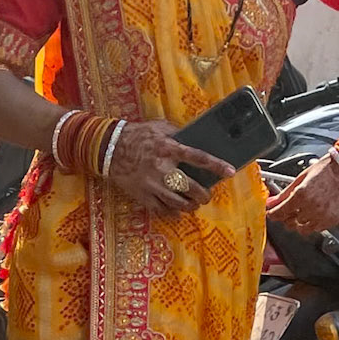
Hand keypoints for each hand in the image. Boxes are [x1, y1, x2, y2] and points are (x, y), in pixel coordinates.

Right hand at [105, 118, 232, 217]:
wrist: (108, 148)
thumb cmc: (136, 135)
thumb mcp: (158, 127)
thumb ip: (177, 134)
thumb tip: (194, 139)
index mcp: (168, 149)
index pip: (198, 158)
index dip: (216, 166)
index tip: (230, 171)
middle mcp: (162, 168)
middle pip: (191, 187)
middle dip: (203, 194)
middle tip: (207, 195)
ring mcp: (152, 184)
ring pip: (178, 202)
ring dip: (190, 205)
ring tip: (194, 204)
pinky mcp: (142, 194)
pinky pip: (161, 209)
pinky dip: (172, 212)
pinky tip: (177, 210)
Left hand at [267, 155, 338, 235]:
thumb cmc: (328, 169)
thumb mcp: (301, 178)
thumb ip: (285, 193)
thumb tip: (273, 201)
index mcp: (301, 195)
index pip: (280, 213)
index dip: (273, 214)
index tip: (272, 214)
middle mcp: (312, 207)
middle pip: (290, 223)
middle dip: (286, 218)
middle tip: (288, 211)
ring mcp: (324, 215)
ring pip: (303, 229)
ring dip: (299, 223)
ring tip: (302, 212)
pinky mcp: (335, 220)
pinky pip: (318, 229)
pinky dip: (313, 224)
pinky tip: (314, 214)